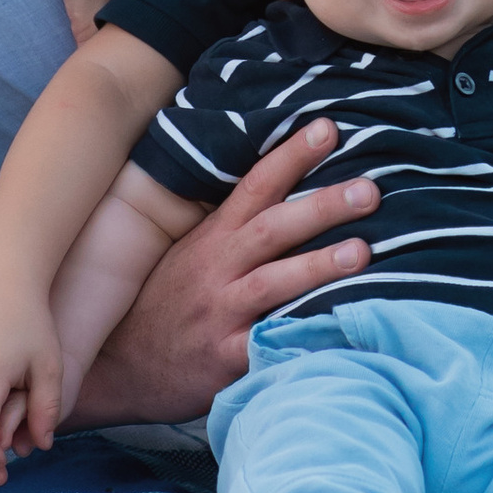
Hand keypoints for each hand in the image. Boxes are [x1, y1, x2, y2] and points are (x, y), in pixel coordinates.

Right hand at [72, 120, 375, 424]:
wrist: (123, 364)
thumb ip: (238, 223)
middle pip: (273, 228)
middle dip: (322, 206)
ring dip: (318, 266)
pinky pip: (266, 346)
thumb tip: (292, 180)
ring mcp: (222, 313)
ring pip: (273, 283)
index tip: (329, 128)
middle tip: (370, 190)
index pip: (256, 186)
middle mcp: (219, 268)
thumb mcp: (193, 251)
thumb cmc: (170, 300)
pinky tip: (337, 329)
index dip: (291, 155)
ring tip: (362, 251)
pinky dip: (298, 336)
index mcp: (214, 237)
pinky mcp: (225, 358)